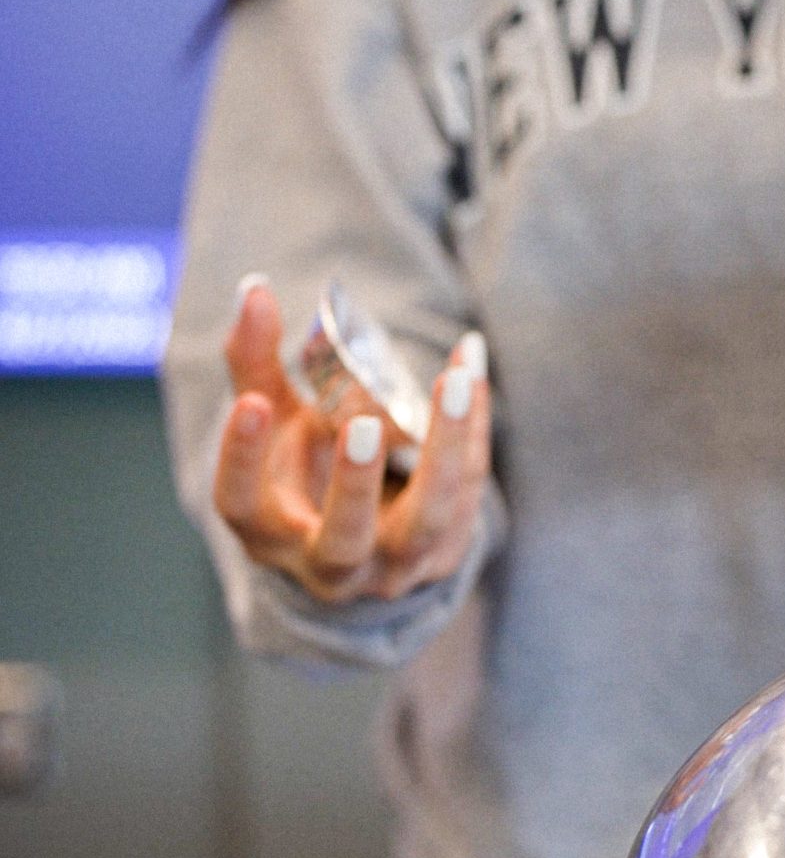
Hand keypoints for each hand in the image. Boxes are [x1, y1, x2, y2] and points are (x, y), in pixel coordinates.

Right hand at [213, 277, 490, 602]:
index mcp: (268, 532)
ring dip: (444, 450)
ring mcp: (393, 566)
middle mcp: (329, 565)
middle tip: (362, 421)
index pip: (240, 506)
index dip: (240, 459)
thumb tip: (255, 291)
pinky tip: (471, 370)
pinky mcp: (445, 552)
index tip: (250, 403)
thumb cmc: (308, 471)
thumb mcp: (277, 423)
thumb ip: (258, 362)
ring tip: (455, 380)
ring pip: (426, 521)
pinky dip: (471, 430)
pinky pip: (467, 490)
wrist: (370, 543)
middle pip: (342, 540)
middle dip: (355, 483)